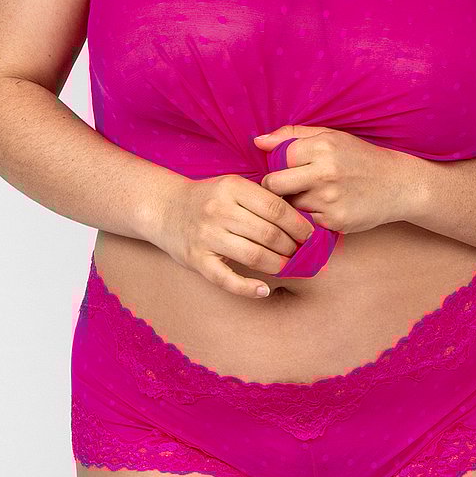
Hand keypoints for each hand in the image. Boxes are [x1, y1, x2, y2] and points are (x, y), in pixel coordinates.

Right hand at [148, 172, 314, 298]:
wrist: (164, 207)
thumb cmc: (208, 198)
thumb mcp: (233, 186)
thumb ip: (261, 198)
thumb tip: (301, 220)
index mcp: (232, 187)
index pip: (276, 208)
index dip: (299, 225)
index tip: (311, 235)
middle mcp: (219, 210)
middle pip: (269, 234)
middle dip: (292, 247)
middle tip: (302, 253)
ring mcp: (207, 236)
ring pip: (254, 256)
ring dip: (278, 265)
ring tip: (288, 266)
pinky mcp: (197, 259)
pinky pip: (227, 279)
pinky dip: (249, 288)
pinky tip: (263, 290)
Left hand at [254, 124, 408, 234]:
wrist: (398, 184)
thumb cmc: (360, 158)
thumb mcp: (332, 137)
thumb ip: (293, 135)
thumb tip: (257, 141)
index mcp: (322, 147)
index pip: (278, 158)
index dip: (277, 165)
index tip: (283, 169)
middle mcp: (324, 172)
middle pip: (274, 185)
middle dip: (275, 188)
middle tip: (286, 187)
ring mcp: (330, 199)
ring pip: (290, 206)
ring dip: (295, 203)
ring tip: (315, 195)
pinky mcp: (335, 221)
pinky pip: (307, 221)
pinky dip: (312, 216)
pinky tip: (328, 207)